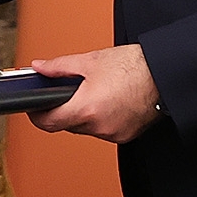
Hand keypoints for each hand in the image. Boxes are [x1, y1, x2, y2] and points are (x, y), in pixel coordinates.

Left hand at [26, 44, 160, 143]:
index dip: (36, 114)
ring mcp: (113, 133)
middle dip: (63, 109)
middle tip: (64, 91)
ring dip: (82, 114)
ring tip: (91, 92)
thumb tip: (39, 68)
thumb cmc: (134, 66)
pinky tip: (107, 101)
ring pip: (85, 128)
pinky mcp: (125, 136)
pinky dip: (99, 118)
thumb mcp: (89, 61)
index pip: (48, 122)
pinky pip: (102, 130)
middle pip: (67, 124)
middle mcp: (99, 126)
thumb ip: (59, 67)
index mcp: (87, 108)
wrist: (163, 74)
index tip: (32, 106)